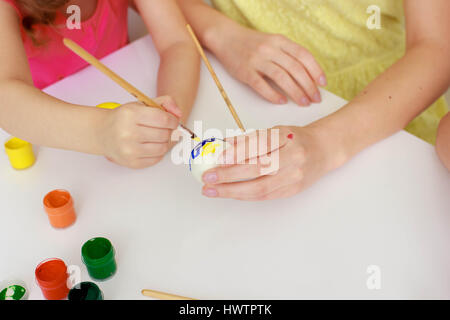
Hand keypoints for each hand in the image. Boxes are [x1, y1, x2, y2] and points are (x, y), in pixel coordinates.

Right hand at [96, 96, 180, 168]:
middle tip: (164, 128)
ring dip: (165, 142)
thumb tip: (179, 113)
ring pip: (163, 148)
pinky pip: (156, 159)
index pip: (163, 119)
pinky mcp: (132, 162)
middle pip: (164, 134)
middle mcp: (128, 133)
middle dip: (169, 131)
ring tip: (158, 136)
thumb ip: (164, 102)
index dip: (173, 120)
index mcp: (130, 115)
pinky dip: (158, 152)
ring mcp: (129, 150)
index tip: (172, 121)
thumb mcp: (141, 104)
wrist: (102, 133)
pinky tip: (152, 145)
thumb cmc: (124, 118)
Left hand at [200, 125, 346, 200]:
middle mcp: (293, 156)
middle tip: (208, 178)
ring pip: (260, 187)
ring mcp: (294, 176)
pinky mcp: (293, 190)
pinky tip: (229, 193)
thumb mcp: (275, 131)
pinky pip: (265, 195)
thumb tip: (222, 144)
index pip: (258, 145)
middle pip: (257, 168)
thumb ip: (250, 139)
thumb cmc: (295, 139)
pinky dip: (244, 195)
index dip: (237, 153)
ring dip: (232, 190)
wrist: (324, 150)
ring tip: (212, 190)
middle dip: (229, 175)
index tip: (217, 159)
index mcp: (286, 137)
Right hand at [209, 24, 326, 105]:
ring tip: (303, 102)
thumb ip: (287, 55)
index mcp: (280, 41)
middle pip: (295, 68)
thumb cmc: (251, 44)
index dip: (315, 70)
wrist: (226, 37)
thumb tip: (307, 75)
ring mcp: (257, 60)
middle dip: (308, 85)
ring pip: (281, 77)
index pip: (303, 56)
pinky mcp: (245, 71)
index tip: (323, 84)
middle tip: (315, 98)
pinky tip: (281, 101)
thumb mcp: (272, 42)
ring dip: (295, 91)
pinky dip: (273, 94)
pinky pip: (261, 85)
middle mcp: (270, 49)